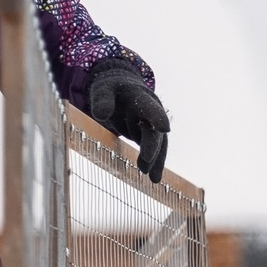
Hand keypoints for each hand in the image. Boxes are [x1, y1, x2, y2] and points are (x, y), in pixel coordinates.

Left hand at [84, 59, 169, 182]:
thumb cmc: (109, 87)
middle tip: (144, 166)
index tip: (165, 129)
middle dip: (151, 148)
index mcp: (140, 96)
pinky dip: (154, 163)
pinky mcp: (147, 133)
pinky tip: (154, 179)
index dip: (157, 118)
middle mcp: (150, 111)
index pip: (150, 108)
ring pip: (157, 143)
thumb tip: (101, 115)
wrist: (119, 87)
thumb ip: (102, 100)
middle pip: (153, 131)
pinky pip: (153, 149)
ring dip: (156, 160)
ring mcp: (150, 123)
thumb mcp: (102, 90)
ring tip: (153, 179)